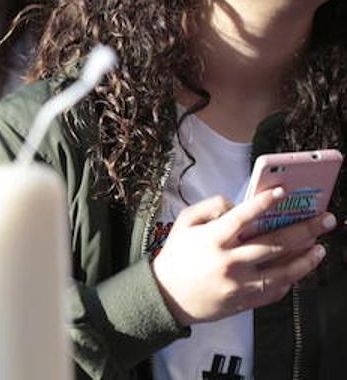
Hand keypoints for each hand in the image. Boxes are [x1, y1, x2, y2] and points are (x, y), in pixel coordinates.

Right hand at [152, 189, 333, 324]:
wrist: (169, 296)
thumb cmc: (177, 257)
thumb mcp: (184, 223)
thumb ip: (209, 207)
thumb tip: (236, 204)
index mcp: (213, 239)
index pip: (242, 216)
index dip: (264, 203)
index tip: (283, 192)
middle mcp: (229, 261)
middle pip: (274, 243)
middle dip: (304, 229)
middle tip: (324, 220)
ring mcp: (240, 283)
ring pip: (283, 270)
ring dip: (306, 258)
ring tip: (320, 248)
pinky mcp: (246, 300)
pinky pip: (276, 289)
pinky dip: (291, 278)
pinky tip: (300, 268)